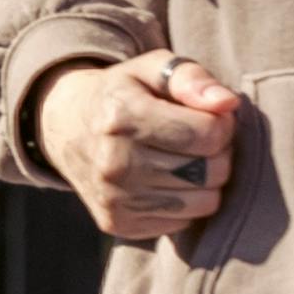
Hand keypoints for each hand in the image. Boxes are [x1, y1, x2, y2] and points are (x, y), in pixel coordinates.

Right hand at [35, 50, 246, 242]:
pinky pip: (183, 223)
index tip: (208, 118)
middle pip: (210, 171)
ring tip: (185, 161)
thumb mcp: (152, 70)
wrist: (66, 127)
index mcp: (122, 114)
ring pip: (203, 203)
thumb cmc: (124, 93)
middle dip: (217, 154)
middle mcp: (113, 161)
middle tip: (199, 141)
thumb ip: (193, 78)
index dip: (222, 124)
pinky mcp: (117, 223)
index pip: (209, 134)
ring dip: (206, 182)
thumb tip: (228, 103)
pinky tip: (166, 182)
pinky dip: (185, 203)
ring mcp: (113, 198)